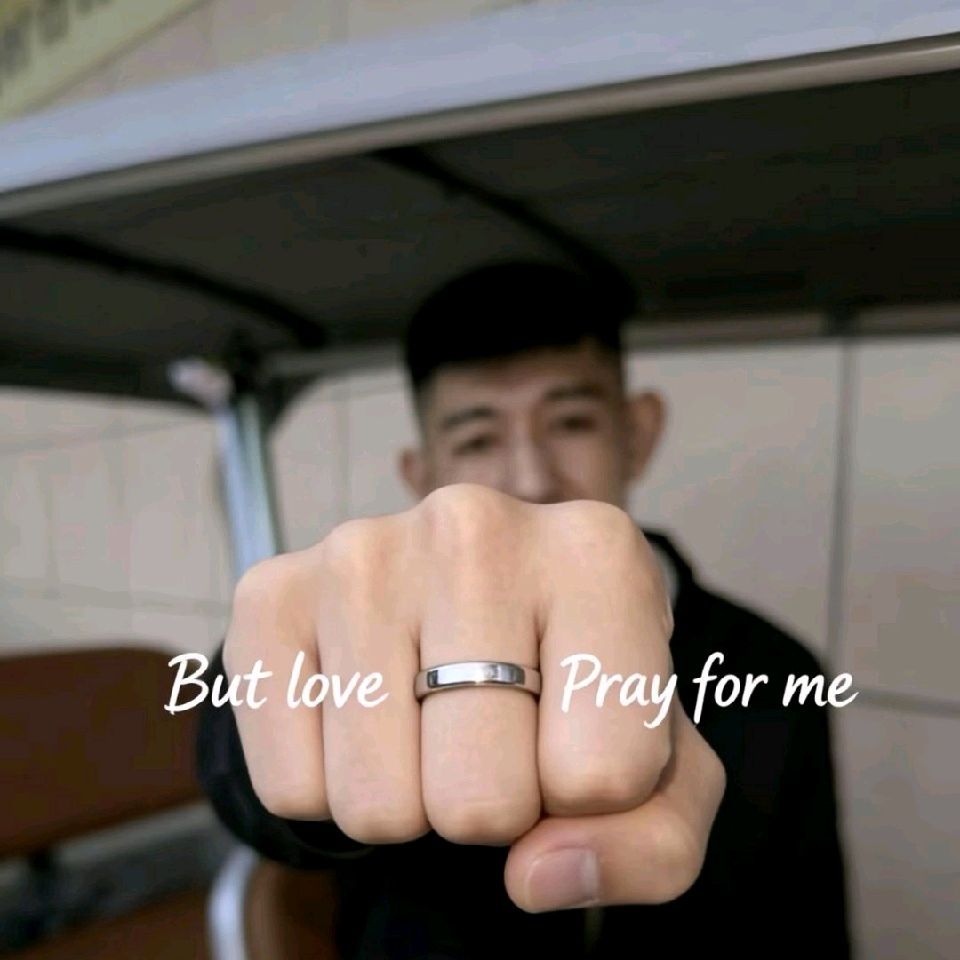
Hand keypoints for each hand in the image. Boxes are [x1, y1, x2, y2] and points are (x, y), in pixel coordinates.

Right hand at [224, 483, 724, 911]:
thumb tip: (535, 874)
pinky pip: (291, 788)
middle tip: (494, 735)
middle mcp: (475, 524)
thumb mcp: (657, 769)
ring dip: (411, 803)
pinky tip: (367, 713)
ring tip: (430, 722)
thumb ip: (653, 844)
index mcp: (598, 552)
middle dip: (492, 808)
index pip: (601, 779)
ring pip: (378, 807)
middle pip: (481, 802)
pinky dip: (333, 787)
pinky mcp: (271, 593)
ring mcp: (362, 554)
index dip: (586, 798)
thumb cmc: (572, 687)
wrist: (463, 613)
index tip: (572, 736)